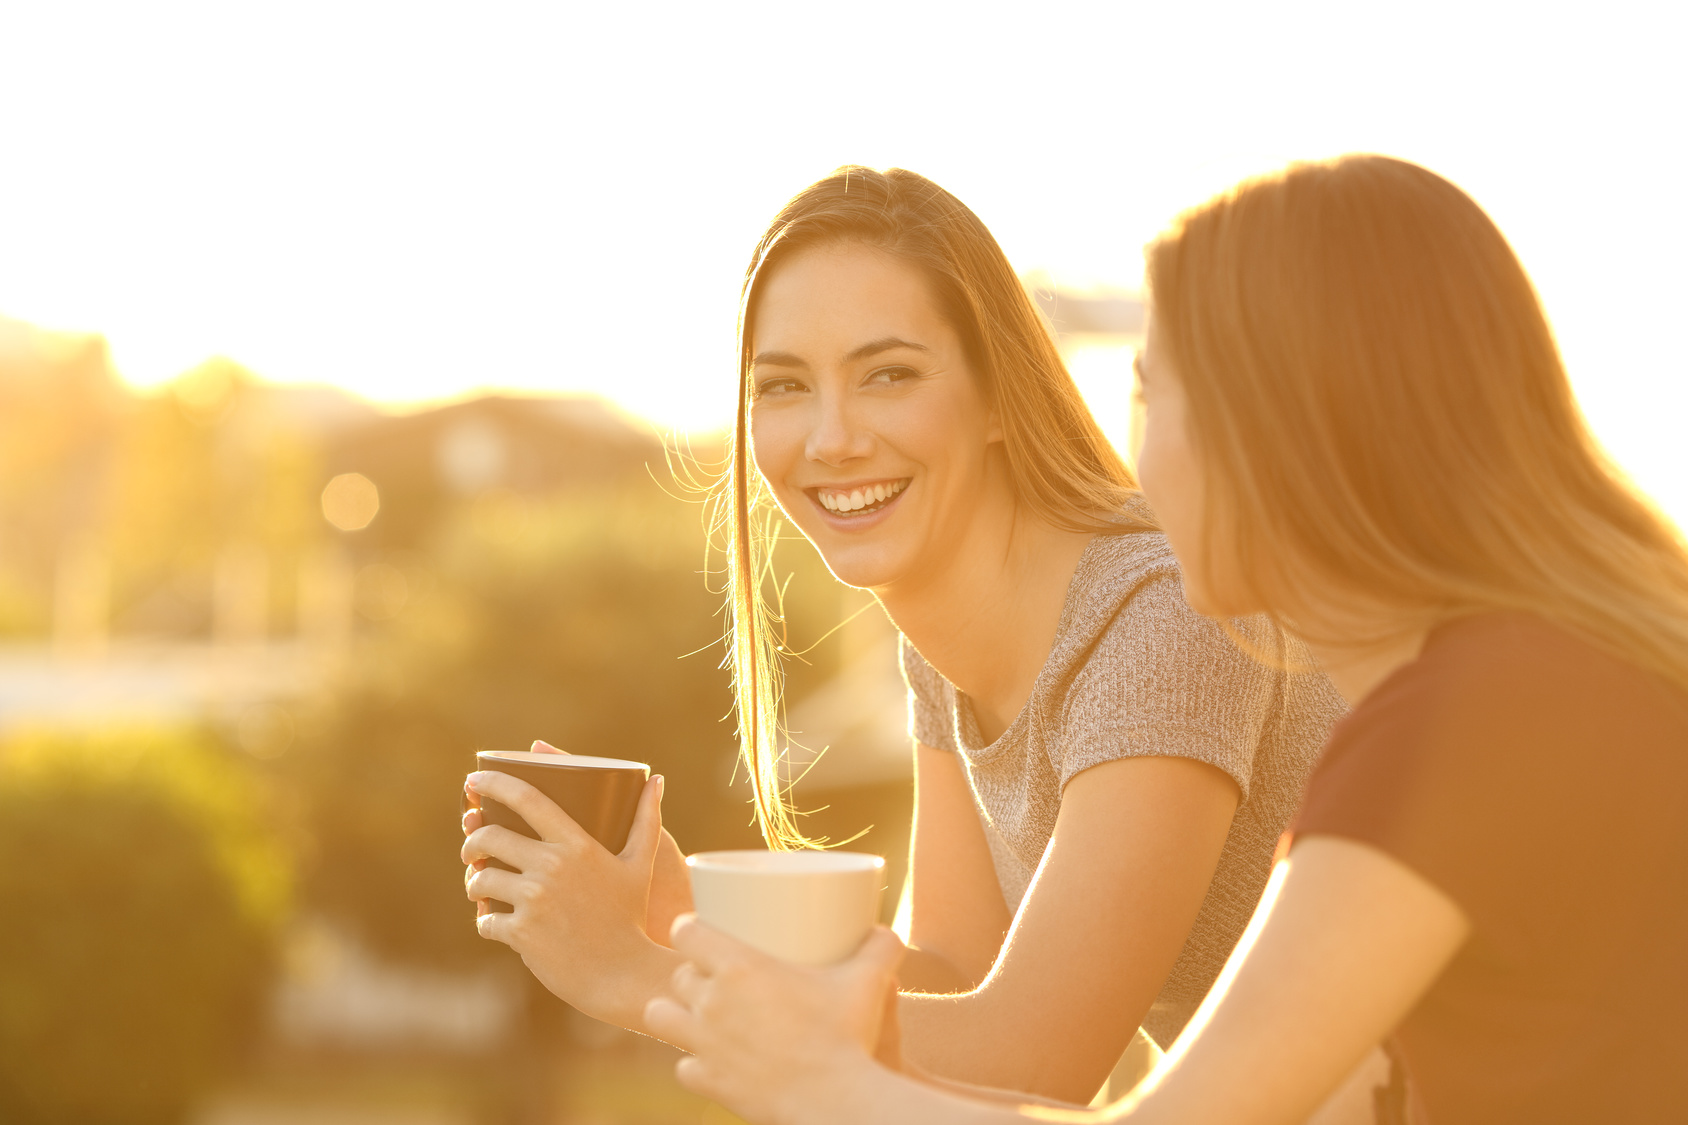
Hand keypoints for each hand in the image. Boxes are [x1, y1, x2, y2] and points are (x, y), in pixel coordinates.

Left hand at [460, 749, 674, 1024]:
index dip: (494, 783)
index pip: (526, 798)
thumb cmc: (631, 915)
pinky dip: (486, 921)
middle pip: (488, 838)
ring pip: (480, 880)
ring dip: (474, 883)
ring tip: (481, 887)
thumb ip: (647, 819)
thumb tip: (657, 779)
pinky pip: (485, 920)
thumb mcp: (641, 864)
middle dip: (471, 841)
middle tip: (472, 849)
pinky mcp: (521, 932)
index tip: (473, 780)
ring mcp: (534, 900)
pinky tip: (495, 923)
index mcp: (577, 844)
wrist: (623, 973)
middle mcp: (551, 867)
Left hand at [644, 916, 904, 1124]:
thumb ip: (879, 949)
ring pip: (660, 1016)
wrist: (833, 1101)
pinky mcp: (707, 1080)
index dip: (689, 929)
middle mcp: (712, 1001)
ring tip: (695, 1015)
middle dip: (691, 974)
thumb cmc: (848, 1036)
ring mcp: (704, 1044)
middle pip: (678, 975)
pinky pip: (683, 1067)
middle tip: (713, 977)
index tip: (700, 931)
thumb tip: (886, 931)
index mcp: (739, 967)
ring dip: (675, 1013)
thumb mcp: (868, 982)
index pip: (686, 933)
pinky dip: (695, 1064)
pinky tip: (711, 1061)